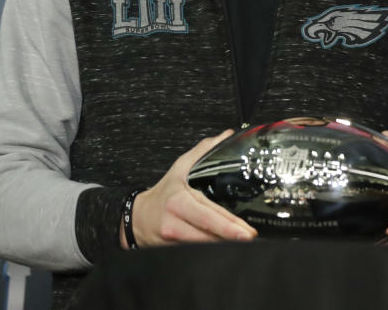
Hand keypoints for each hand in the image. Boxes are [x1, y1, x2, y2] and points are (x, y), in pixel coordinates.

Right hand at [121, 131, 256, 247]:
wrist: (137, 217)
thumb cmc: (163, 193)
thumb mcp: (180, 168)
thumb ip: (204, 151)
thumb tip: (226, 136)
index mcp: (179, 201)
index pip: (208, 214)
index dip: (228, 225)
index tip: (246, 230)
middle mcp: (175, 222)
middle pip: (208, 233)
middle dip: (231, 237)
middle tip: (250, 237)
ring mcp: (173, 239)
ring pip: (202, 245)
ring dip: (223, 245)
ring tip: (243, 242)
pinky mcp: (172, 251)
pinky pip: (195, 252)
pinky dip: (211, 249)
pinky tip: (225, 247)